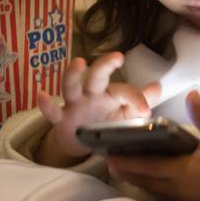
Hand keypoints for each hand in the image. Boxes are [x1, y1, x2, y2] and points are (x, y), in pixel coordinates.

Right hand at [35, 52, 160, 165]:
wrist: (81, 143)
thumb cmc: (106, 123)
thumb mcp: (126, 115)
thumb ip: (140, 102)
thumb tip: (157, 86)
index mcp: (111, 94)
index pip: (125, 91)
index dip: (137, 98)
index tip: (146, 110)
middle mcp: (92, 94)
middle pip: (97, 76)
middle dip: (106, 66)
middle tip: (117, 57)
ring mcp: (75, 105)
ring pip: (72, 86)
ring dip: (74, 74)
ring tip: (78, 62)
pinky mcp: (61, 119)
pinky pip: (52, 111)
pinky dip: (46, 104)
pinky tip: (41, 95)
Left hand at [105, 91, 199, 200]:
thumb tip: (192, 93)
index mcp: (185, 172)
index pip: (150, 167)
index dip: (129, 162)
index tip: (112, 156)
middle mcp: (178, 188)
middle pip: (144, 180)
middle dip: (125, 170)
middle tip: (107, 159)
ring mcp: (179, 198)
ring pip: (150, 188)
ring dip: (134, 178)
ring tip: (117, 166)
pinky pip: (159, 193)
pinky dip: (147, 184)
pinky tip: (139, 176)